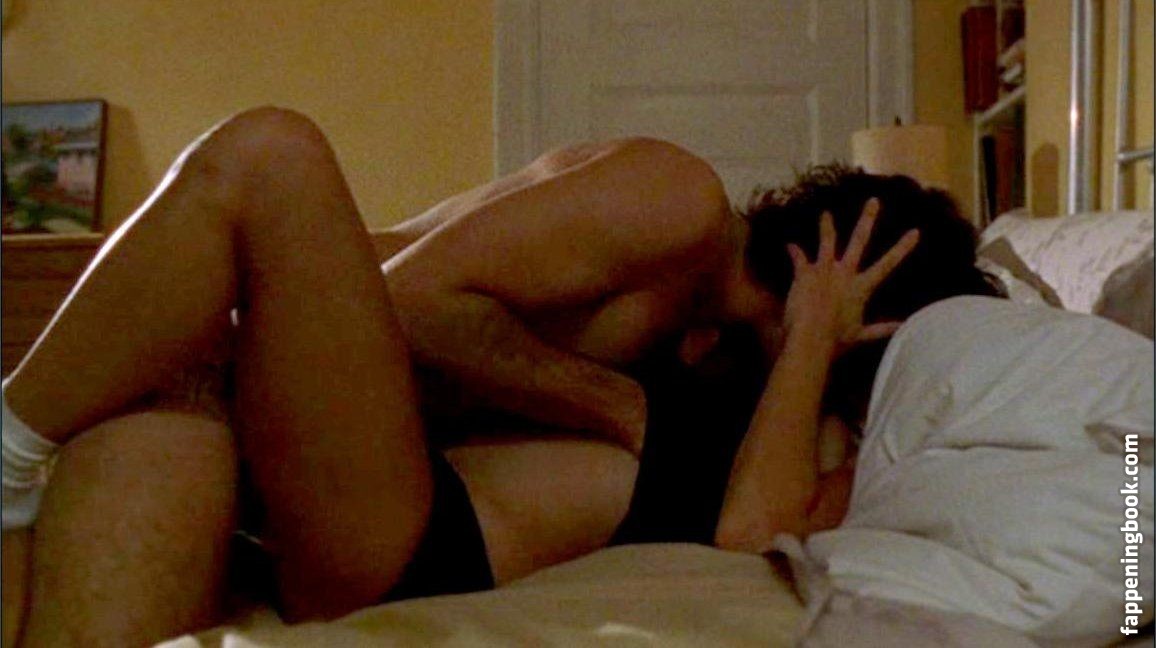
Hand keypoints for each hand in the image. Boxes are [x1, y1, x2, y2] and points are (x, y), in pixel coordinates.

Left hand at [783, 198, 918, 355]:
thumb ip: (883, 328)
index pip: (887, 264)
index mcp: (861, 287)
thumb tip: (904, 326)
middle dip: (867, 219)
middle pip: (859, 240)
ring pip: (827, 241)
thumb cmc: (837, 340)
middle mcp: (845, 272)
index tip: (915, 232)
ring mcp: (824, 269)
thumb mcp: (862, 335)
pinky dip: (794, 252)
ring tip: (826, 213)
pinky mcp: (804, 273)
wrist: (810, 338)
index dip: (902, 248)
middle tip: (873, 201)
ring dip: (827, 226)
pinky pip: (799, 257)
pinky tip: (790, 245)